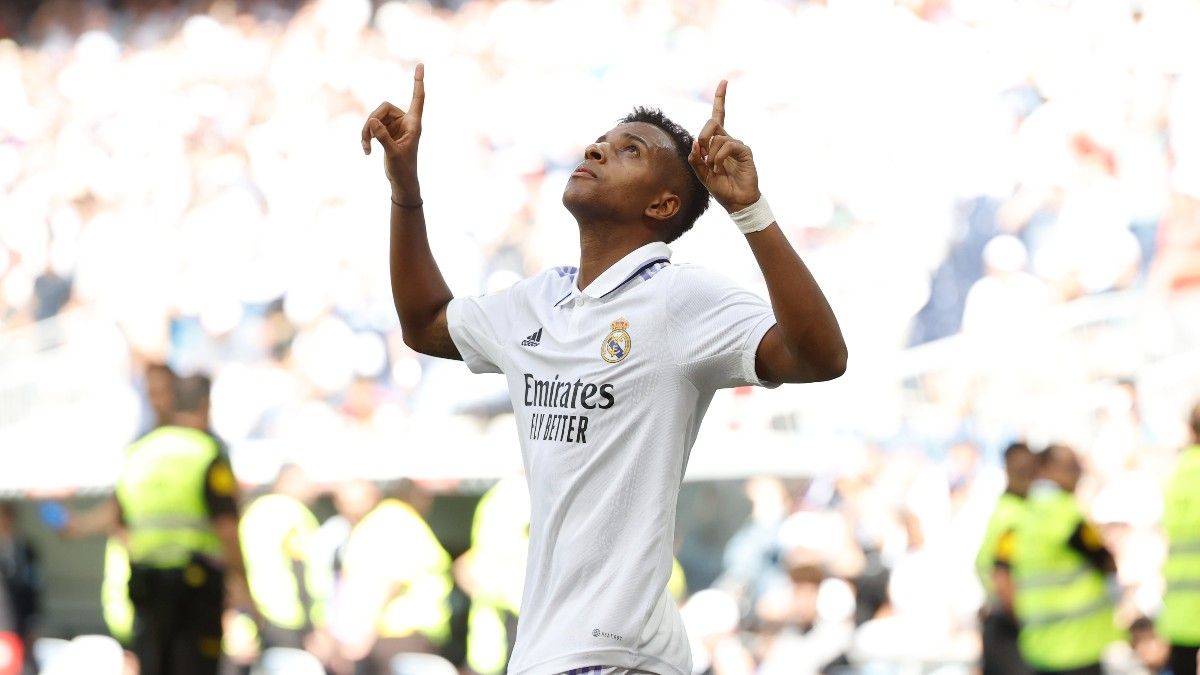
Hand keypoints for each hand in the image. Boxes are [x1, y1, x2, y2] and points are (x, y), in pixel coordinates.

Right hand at [362, 63, 424, 200]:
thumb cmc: (403, 169)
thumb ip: (383, 137)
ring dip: (367, 131)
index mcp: (413, 124)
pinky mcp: (386, 133)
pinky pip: (372, 126)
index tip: (421, 65)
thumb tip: (372, 120)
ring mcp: (395, 126)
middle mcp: (405, 122)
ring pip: (375, 117)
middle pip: (384, 108)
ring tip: (365, 146)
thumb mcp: (393, 153)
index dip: (418, 82)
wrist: (402, 181)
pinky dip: (366, 137)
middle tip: (366, 137)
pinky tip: (366, 151)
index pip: (417, 98)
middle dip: (372, 120)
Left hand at [688, 80, 760, 212]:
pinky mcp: (744, 151)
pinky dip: (718, 157)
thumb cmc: (721, 187)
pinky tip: (719, 168)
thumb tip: (695, 143)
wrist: (736, 202)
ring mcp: (737, 144)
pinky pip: (727, 145)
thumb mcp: (701, 174)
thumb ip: (695, 159)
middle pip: (712, 122)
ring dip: (710, 156)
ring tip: (714, 169)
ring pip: (717, 137)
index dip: (720, 99)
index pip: (718, 116)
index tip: (724, 82)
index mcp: (716, 142)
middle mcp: (727, 140)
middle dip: (702, 136)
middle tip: (701, 153)